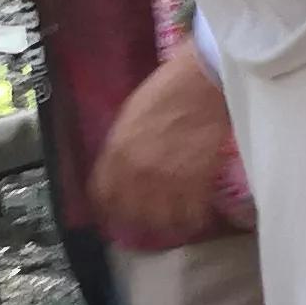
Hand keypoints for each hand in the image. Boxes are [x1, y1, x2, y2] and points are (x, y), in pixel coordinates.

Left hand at [87, 51, 236, 246]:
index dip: (108, 206)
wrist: (204, 82)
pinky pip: (190, 217)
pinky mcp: (196, 185)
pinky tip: (194, 214)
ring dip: (165, 223)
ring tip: (172, 219)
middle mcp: (136, 172)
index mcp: (116, 152)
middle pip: (130, 214)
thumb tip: (121, 170)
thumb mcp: (130, 117)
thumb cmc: (168, 90)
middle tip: (147, 217)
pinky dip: (192, 219)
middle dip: (137, 217)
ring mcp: (167, 181)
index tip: (116, 209)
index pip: (101, 195)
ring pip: (160, 222)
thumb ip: (122, 147)